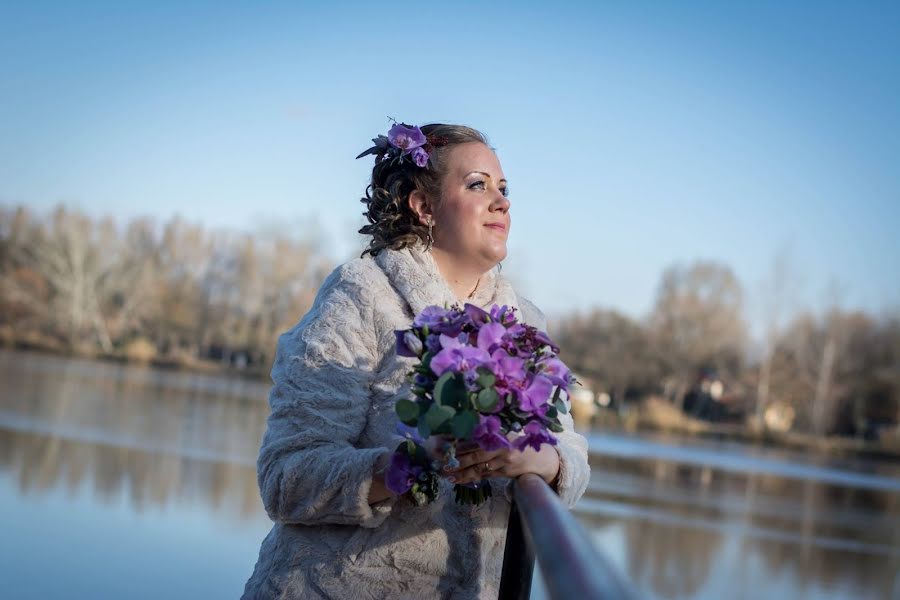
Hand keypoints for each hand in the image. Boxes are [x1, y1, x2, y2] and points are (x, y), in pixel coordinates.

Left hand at [443, 443, 559, 486]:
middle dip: (459, 460)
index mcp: (501, 437)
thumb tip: (466, 427)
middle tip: (443, 463)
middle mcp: (502, 451)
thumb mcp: (507, 433)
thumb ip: (489, 433)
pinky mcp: (502, 474)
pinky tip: (459, 479)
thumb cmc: (519, 441)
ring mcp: (502, 464)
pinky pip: (483, 476)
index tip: (447, 445)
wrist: (539, 458)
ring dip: (461, 473)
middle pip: (476, 456)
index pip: (478, 441)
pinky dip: (470, 477)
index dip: (462, 444)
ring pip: (478, 469)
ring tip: (447, 475)